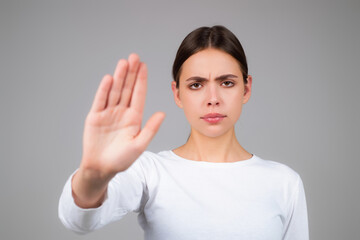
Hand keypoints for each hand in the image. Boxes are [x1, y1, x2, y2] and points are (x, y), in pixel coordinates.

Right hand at [80, 53, 164, 178]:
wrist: (101, 168)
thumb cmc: (121, 159)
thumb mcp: (139, 145)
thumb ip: (150, 129)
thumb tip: (162, 114)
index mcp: (134, 118)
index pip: (139, 95)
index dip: (141, 80)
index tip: (144, 66)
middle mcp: (122, 112)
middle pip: (127, 89)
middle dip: (131, 73)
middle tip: (134, 57)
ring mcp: (108, 113)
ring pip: (114, 91)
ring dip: (119, 77)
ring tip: (123, 63)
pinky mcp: (95, 117)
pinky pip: (100, 101)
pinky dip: (104, 90)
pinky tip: (109, 79)